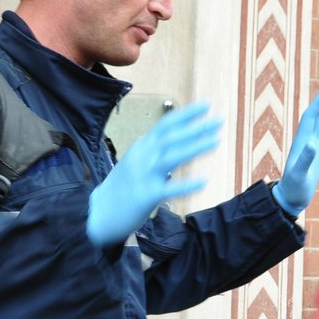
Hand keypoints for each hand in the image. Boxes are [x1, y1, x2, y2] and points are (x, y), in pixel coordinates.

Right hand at [87, 101, 220, 246]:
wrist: (98, 213)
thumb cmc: (120, 188)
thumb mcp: (134, 161)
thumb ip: (152, 149)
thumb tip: (171, 137)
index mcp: (141, 147)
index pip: (166, 125)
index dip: (187, 114)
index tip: (207, 105)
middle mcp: (142, 157)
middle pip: (171, 137)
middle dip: (197, 128)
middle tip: (220, 121)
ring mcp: (143, 175)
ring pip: (171, 157)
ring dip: (195, 147)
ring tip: (217, 141)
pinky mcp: (145, 196)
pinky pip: (169, 189)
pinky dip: (186, 185)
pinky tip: (204, 182)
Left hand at [273, 84, 318, 214]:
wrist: (290, 198)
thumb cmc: (294, 188)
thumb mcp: (299, 175)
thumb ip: (305, 159)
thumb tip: (313, 143)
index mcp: (301, 143)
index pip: (310, 118)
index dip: (318, 104)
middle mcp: (304, 141)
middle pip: (314, 116)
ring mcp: (309, 145)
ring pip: (317, 122)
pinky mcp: (314, 152)